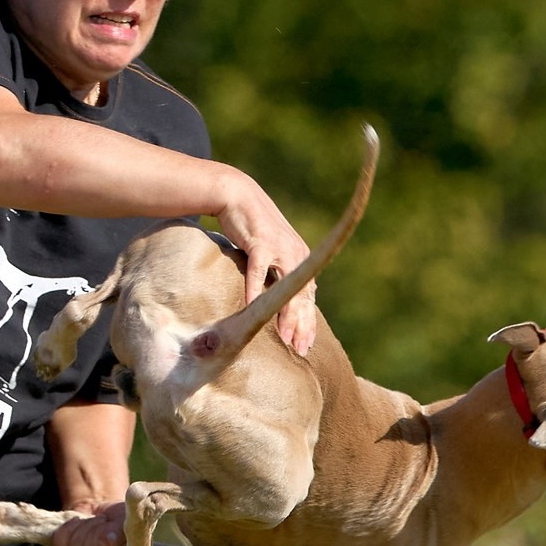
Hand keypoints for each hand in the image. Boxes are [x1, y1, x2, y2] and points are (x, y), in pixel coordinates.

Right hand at [213, 168, 318, 355]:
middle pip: (302, 298)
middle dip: (302, 326)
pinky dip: (256, 292)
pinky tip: (254, 310)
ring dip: (286, 316)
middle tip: (300, 351)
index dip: (308, 323)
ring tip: (285, 339)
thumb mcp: (272, 251)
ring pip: (286, 289)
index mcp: (301, 259)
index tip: (307, 346)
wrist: (237, 195)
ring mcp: (279, 249)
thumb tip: (277, 301)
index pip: (309, 297)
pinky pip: (259, 273)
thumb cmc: (251, 227)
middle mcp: (296, 255)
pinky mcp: (260, 243)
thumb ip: (278, 273)